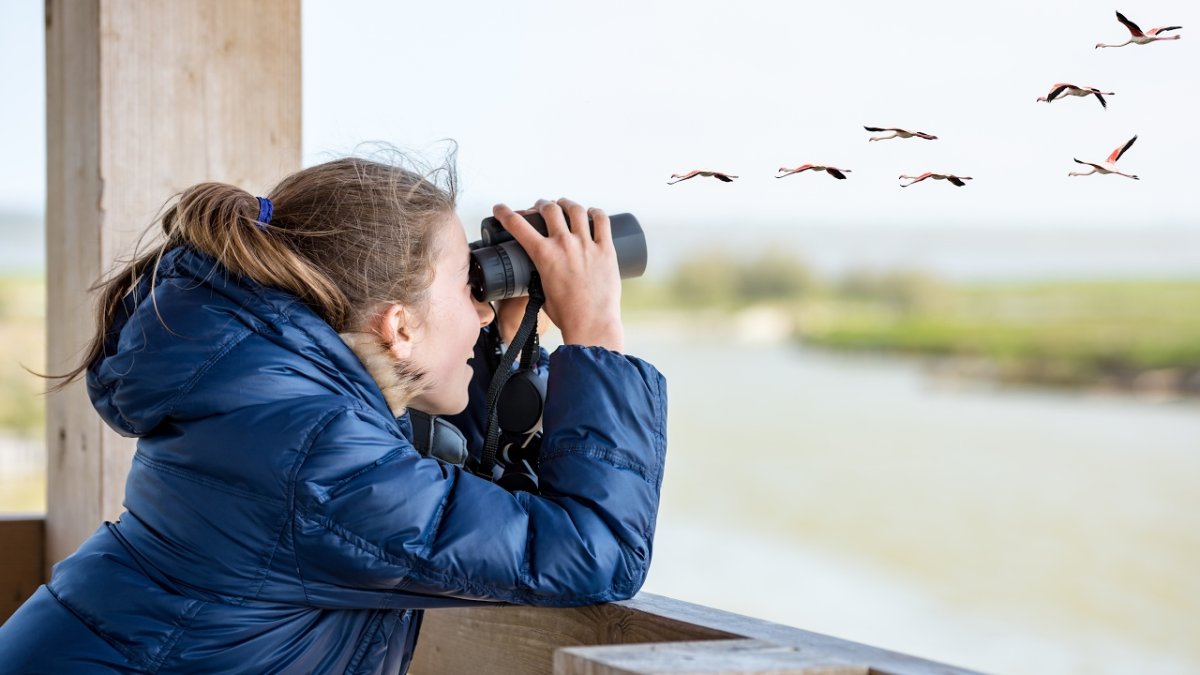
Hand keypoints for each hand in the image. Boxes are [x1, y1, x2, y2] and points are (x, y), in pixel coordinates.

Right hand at [491, 199, 623, 351]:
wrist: (591, 323)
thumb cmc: (568, 314)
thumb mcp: (542, 291)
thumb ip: (539, 277)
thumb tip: (538, 273)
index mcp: (544, 255)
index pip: (517, 225)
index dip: (504, 213)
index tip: (500, 209)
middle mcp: (564, 244)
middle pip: (549, 209)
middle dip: (541, 205)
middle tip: (541, 207)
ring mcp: (586, 244)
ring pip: (576, 210)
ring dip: (566, 204)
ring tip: (565, 205)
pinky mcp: (606, 250)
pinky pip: (602, 221)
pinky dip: (596, 213)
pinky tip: (593, 213)